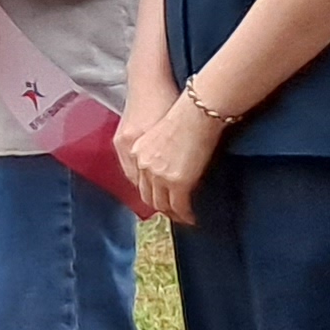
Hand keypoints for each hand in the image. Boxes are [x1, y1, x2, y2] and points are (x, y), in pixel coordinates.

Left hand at [119, 91, 220, 224]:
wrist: (195, 112)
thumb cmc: (182, 115)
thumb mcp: (158, 133)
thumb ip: (155, 150)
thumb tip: (167, 163)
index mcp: (134, 151)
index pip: (137, 180)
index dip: (149, 192)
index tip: (159, 198)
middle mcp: (141, 165)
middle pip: (146, 195)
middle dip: (159, 206)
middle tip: (172, 212)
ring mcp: (158, 175)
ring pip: (161, 204)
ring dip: (172, 214)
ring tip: (183, 218)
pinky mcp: (177, 182)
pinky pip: (179, 206)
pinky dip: (185, 215)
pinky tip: (192, 218)